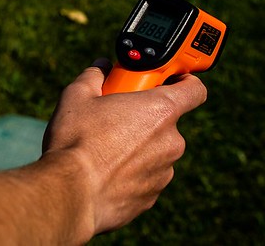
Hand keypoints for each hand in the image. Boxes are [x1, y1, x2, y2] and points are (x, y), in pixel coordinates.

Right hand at [42, 61, 206, 234]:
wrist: (71, 192)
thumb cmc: (76, 141)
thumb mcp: (77, 96)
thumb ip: (94, 76)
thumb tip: (102, 67)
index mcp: (160, 111)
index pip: (194, 89)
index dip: (184, 81)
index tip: (168, 81)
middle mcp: (171, 141)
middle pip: (166, 122)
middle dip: (143, 117)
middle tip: (113, 117)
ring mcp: (164, 172)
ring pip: (155, 151)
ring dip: (137, 146)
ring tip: (102, 148)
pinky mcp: (152, 196)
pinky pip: (145, 176)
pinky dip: (130, 172)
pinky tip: (103, 170)